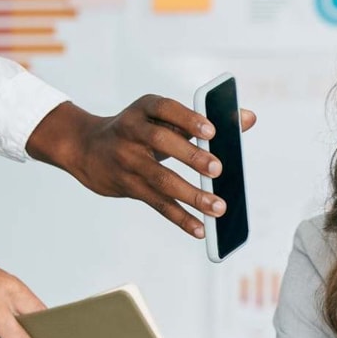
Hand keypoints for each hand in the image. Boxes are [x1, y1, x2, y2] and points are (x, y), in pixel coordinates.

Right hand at [26, 96, 257, 238]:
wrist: (88, 149)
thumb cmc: (142, 131)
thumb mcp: (164, 118)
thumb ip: (206, 119)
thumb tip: (248, 118)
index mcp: (144, 109)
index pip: (165, 108)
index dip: (187, 118)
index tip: (211, 130)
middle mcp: (131, 132)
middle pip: (161, 142)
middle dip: (191, 156)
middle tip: (218, 168)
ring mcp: (127, 160)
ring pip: (161, 179)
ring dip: (191, 195)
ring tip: (218, 208)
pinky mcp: (128, 186)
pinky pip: (157, 203)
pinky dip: (180, 217)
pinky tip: (200, 229)